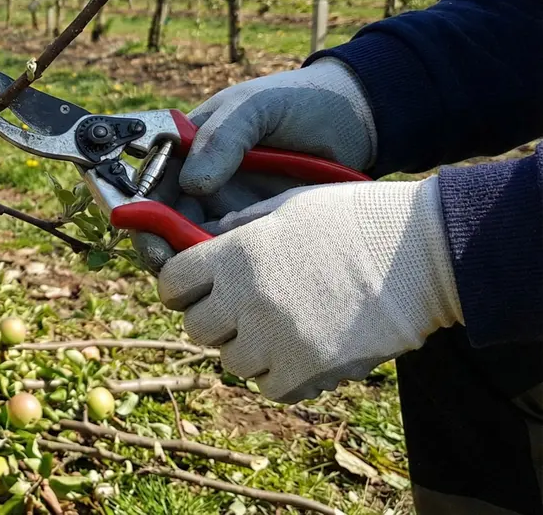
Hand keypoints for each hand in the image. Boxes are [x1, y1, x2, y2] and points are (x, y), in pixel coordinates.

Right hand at [134, 58, 377, 269]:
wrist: (361, 120)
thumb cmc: (302, 101)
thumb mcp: (257, 108)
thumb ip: (223, 138)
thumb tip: (192, 184)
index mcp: (188, 149)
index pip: (150, 184)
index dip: (141, 209)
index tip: (146, 231)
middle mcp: (201, 183)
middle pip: (164, 224)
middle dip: (161, 247)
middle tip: (170, 266)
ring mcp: (229, 209)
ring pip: (195, 246)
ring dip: (194, 264)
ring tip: (206, 276)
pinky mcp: (258, 230)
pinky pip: (233, 256)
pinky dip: (229, 268)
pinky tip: (237, 276)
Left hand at [158, 178, 462, 402]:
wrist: (424, 253)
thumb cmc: (356, 220)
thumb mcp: (287, 207)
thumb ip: (239, 227)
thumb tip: (201, 241)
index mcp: (236, 253)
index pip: (171, 282)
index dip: (178, 287)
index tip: (190, 290)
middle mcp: (247, 298)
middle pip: (196, 327)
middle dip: (213, 319)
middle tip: (240, 311)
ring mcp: (276, 338)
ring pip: (231, 361)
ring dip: (248, 349)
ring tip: (280, 329)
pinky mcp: (308, 370)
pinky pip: (269, 388)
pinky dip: (279, 376)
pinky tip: (300, 352)